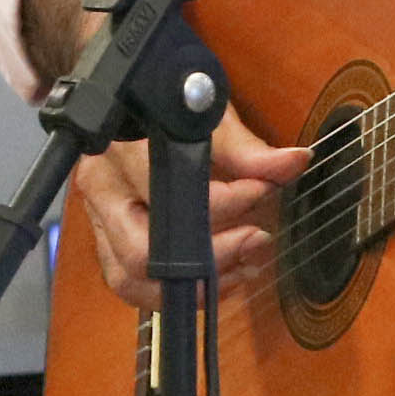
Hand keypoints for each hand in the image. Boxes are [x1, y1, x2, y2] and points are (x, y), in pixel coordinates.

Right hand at [70, 109, 307, 311]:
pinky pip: (133, 287)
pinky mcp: (107, 245)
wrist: (138, 104)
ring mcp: (99, 222)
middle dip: (209, 254)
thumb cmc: (174, 110)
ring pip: (132, 279)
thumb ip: (249, 149)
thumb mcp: (210, 120)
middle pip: (142, 250)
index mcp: (119, 148)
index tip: (264, 190)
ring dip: (194, 284)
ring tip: (244, 265)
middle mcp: (101, 189)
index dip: (225, 201)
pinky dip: (178, 291)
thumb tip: (295, 161)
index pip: (170, 191)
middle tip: (257, 239)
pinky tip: (219, 277)